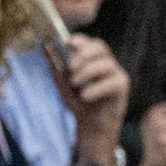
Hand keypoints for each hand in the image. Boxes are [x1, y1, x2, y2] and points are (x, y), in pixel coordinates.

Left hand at [53, 34, 131, 165]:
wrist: (91, 125)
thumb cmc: (79, 101)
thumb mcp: (63, 82)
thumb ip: (56, 66)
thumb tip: (43, 47)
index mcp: (94, 59)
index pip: (90, 43)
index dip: (82, 40)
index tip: (70, 43)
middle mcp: (107, 63)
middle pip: (101, 47)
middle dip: (84, 54)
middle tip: (70, 67)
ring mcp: (116, 74)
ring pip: (106, 63)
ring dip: (88, 71)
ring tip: (75, 84)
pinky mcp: (122, 87)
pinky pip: (112, 82)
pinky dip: (97, 88)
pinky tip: (85, 95)